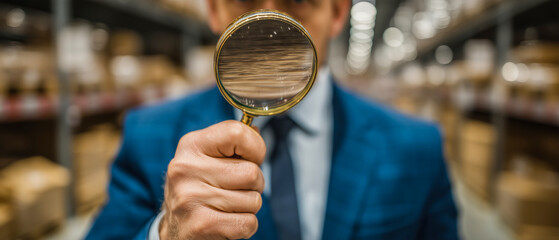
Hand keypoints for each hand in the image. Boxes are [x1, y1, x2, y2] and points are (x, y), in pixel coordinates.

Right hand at [160, 120, 265, 238]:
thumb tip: (256, 132)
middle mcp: (186, 168)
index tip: (250, 159)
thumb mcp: (207, 157)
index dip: (255, 148)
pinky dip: (245, 225)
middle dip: (254, 184)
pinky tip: (227, 221)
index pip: (237, 132)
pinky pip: (248, 223)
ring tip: (228, 205)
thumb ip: (232, 143)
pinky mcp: (201, 224)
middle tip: (237, 188)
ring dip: (249, 206)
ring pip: (253, 200)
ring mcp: (191, 197)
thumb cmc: (199, 187)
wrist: (174, 228)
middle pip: (251, 172)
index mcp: (191, 145)